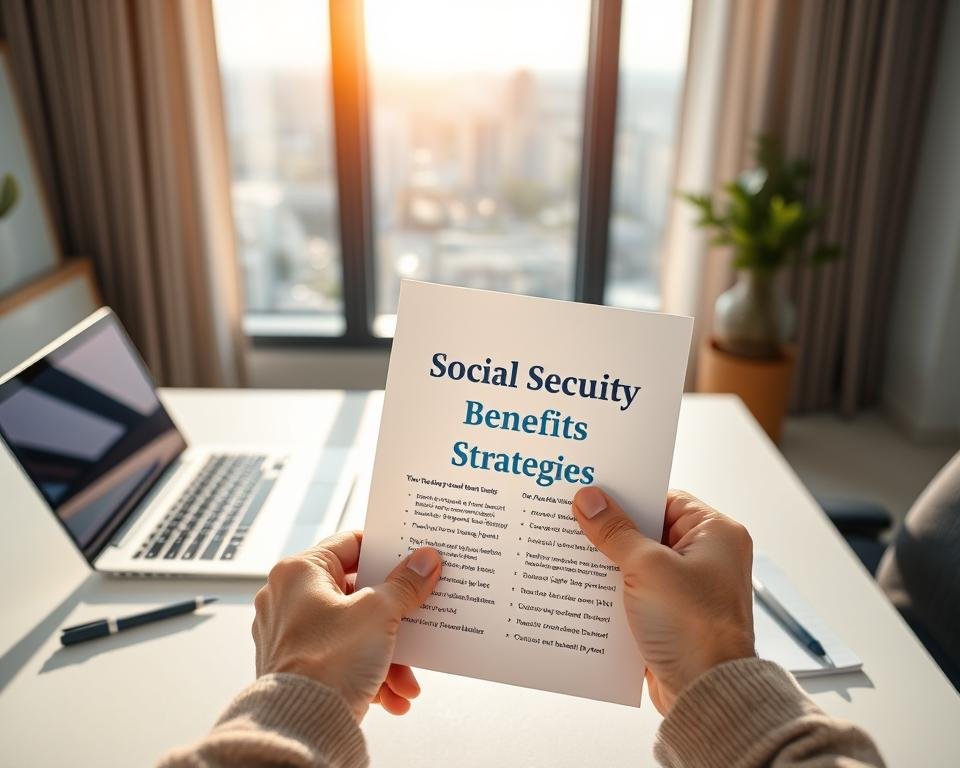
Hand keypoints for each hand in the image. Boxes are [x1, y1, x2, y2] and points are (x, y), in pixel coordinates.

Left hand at [252, 530, 441, 720]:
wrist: (301, 728)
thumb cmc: (326, 664)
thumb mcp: (378, 615)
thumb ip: (404, 584)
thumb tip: (424, 561)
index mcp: (299, 572)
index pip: (350, 544)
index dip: (385, 551)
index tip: (411, 559)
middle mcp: (288, 597)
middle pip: (357, 593)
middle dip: (393, 617)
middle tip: (417, 616)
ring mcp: (291, 633)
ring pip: (353, 631)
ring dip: (387, 654)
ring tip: (406, 678)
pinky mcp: (298, 665)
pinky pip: (342, 658)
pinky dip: (369, 673)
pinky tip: (392, 695)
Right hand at [572, 487, 754, 713]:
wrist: (705, 694)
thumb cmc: (696, 630)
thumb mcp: (648, 567)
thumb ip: (615, 532)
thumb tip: (590, 501)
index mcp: (715, 534)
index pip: (664, 498)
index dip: (627, 495)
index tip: (592, 491)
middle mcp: (706, 557)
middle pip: (647, 530)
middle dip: (611, 529)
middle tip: (573, 519)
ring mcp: (688, 589)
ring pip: (637, 563)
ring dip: (607, 562)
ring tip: (570, 551)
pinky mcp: (670, 616)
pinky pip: (634, 592)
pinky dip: (611, 591)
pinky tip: (582, 588)